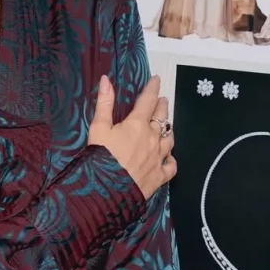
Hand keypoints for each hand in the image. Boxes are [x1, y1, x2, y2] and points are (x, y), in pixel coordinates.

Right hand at [88, 75, 176, 197]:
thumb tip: (106, 80)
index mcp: (137, 125)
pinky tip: (169, 157)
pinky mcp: (160, 175)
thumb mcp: (98, 128)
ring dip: (168, 129)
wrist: (107, 190)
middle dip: (162, 106)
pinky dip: (171, 159)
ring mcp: (158, 157)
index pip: (148, 101)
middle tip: (162, 100)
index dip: (152, 88)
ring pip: (170, 139)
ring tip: (166, 125)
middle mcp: (152, 138)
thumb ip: (104, 103)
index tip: (156, 79)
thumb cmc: (100, 157)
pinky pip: (171, 165)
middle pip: (162, 117)